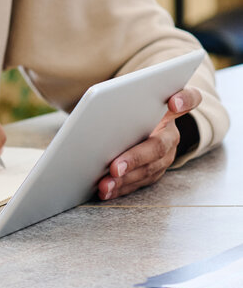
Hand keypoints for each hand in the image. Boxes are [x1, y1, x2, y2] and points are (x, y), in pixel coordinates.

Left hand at [97, 85, 201, 199]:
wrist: (138, 120)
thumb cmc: (131, 106)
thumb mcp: (133, 98)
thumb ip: (127, 96)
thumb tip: (98, 98)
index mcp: (169, 109)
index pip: (190, 98)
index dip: (185, 100)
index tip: (174, 103)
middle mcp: (171, 133)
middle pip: (158, 146)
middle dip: (135, 158)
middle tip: (115, 167)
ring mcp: (166, 155)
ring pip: (149, 169)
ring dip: (125, 179)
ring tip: (105, 184)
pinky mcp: (156, 170)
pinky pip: (140, 181)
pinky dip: (122, 187)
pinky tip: (106, 191)